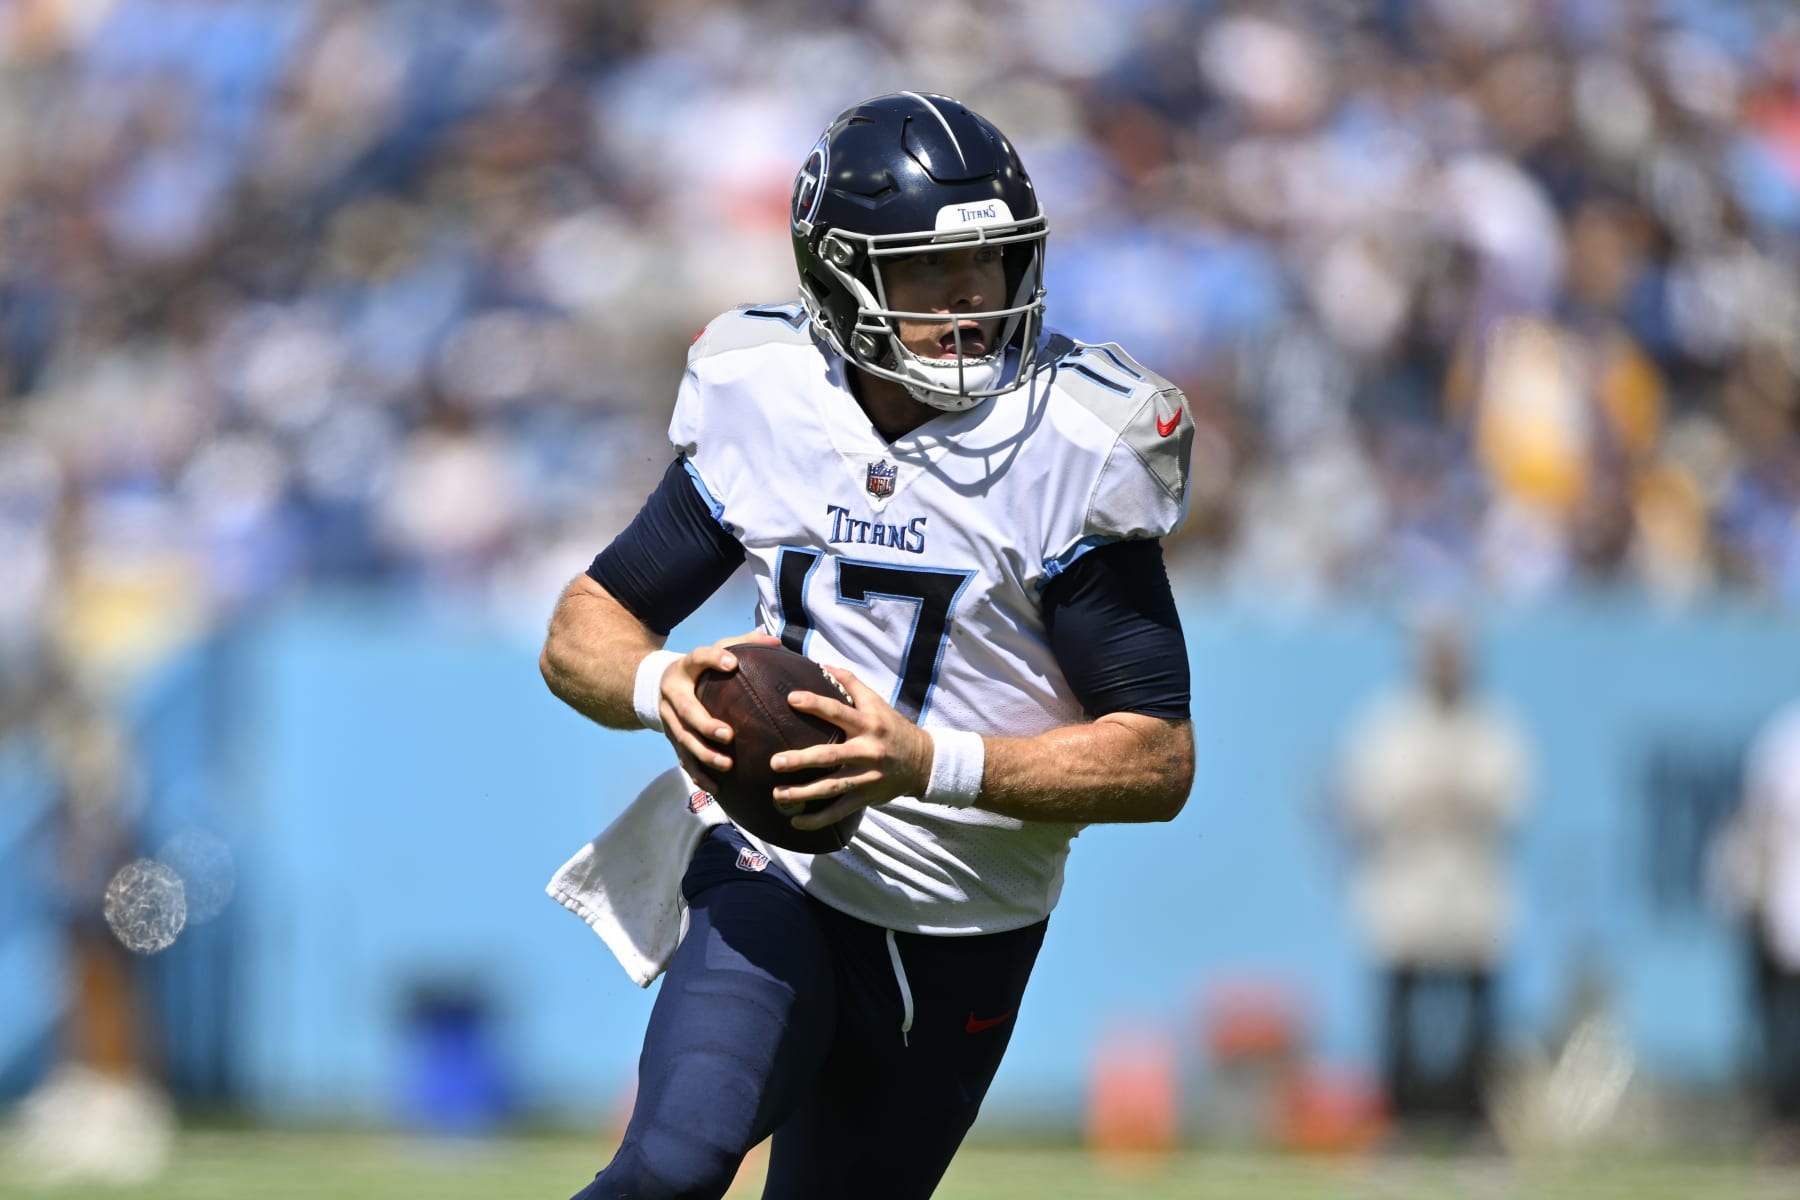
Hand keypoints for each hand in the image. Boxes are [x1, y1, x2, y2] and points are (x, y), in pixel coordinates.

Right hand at [656, 631, 781, 775]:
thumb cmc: (699, 668)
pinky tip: (716, 787)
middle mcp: (673, 694)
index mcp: (685, 668)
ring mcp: (669, 720)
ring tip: (726, 765)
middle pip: (686, 711)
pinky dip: (698, 774)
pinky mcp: (671, 740)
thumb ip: (743, 643)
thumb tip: (775, 642)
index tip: (732, 663)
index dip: (712, 659)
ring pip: (683, 740)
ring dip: (704, 754)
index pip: (697, 658)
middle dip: (706, 724)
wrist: (656, 685)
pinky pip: (683, 759)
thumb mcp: (715, 650)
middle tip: (728, 735)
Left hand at [771, 666, 933, 831]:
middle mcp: (867, 750)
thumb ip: (850, 683)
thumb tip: (822, 664)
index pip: (838, 711)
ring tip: (777, 795)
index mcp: (868, 723)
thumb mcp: (877, 702)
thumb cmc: (892, 727)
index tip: (790, 699)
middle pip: (830, 756)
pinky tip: (796, 822)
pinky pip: (840, 811)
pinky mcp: (866, 797)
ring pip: (832, 787)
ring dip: (803, 794)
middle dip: (800, 760)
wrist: (923, 761)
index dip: (815, 704)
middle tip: (774, 763)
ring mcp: (867, 777)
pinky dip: (818, 820)